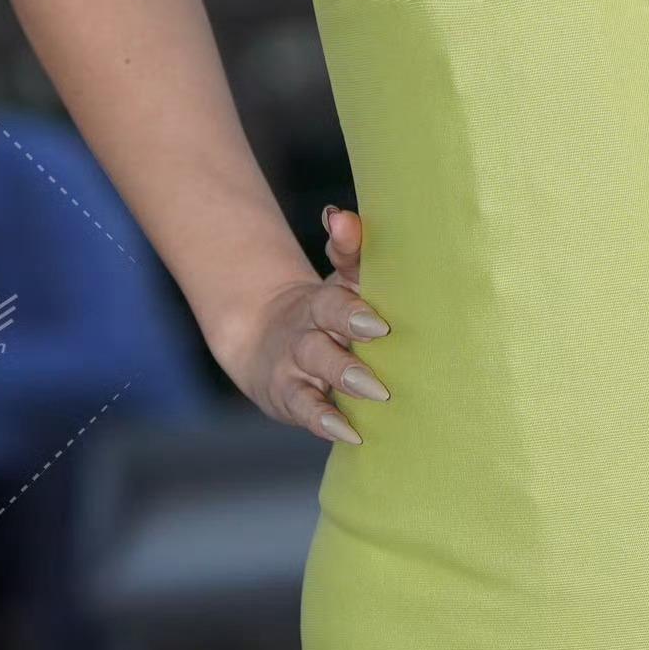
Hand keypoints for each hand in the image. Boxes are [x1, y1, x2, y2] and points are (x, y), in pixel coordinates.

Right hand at [212, 203, 388, 444]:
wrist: (267, 338)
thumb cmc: (328, 309)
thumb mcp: (339, 279)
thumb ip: (349, 250)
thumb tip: (341, 216)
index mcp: (324, 302)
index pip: (335, 300)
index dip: (352, 309)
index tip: (379, 323)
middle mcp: (307, 333)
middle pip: (324, 332)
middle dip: (348, 334)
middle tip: (381, 340)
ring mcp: (296, 366)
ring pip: (317, 370)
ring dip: (344, 378)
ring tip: (377, 390)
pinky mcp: (290, 397)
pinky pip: (306, 410)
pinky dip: (325, 421)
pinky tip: (350, 433)